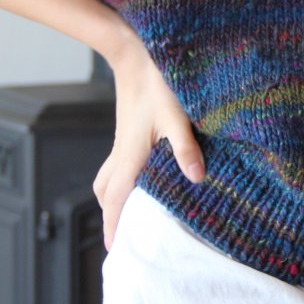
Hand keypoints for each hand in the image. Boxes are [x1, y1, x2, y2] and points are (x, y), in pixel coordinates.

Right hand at [93, 32, 205, 249]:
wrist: (137, 52)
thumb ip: (185, 148)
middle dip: (110, 215)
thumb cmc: (157, 82)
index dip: (114, 226)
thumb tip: (196, 179)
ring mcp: (122, 139)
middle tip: (121, 235)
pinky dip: (122, 176)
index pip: (116, 199)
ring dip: (114, 195)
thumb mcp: (176, 116)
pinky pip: (117, 161)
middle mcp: (121, 151)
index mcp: (129, 155)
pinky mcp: (128, 129)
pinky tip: (142, 172)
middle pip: (106, 191)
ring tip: (128, 210)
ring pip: (109, 176)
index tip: (115, 250)